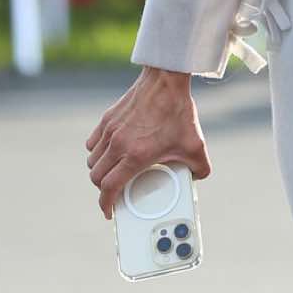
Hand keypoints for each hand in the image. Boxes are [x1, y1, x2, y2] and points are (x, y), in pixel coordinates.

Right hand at [86, 67, 213, 219]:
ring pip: (92, 161)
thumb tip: (198, 178)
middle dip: (103, 190)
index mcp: (136, 156)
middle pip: (97, 177)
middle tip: (113, 191)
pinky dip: (96, 152)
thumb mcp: (196, 145)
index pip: (109, 187)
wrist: (166, 80)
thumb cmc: (179, 112)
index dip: (106, 204)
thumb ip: (200, 168)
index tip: (109, 211)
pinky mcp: (107, 119)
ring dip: (99, 171)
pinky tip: (108, 152)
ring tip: (112, 172)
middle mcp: (118, 145)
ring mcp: (110, 131)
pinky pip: (92, 143)